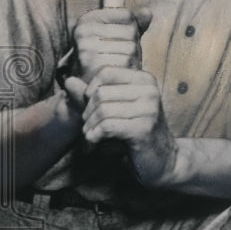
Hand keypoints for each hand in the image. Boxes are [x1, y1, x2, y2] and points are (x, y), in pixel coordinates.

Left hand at [63, 67, 177, 187]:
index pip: (106, 72)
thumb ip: (95, 94)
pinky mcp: (144, 129)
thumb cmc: (137, 130)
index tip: (91, 106)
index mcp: (145, 79)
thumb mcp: (119, 107)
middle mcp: (150, 91)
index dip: (91, 89)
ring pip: (102, 110)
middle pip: (101, 92)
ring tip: (91, 134)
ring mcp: (149, 109)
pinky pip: (107, 126)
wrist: (162, 158)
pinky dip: (94, 135)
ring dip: (89, 126)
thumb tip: (68, 81)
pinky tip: (94, 141)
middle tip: (89, 125)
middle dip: (88, 111)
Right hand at [71, 7, 152, 83]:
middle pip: (131, 32)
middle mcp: (84, 30)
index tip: (118, 41)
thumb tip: (148, 12)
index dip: (131, 29)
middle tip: (118, 57)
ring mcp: (86, 46)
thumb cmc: (107, 60)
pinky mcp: (92, 64)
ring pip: (131, 48)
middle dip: (131, 46)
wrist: (89, 89)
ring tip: (117, 66)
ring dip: (130, 60)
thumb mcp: (118, 37)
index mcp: (88, 20)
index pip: (128, 15)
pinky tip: (116, 74)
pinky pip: (126, 62)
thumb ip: (133, 23)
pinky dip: (127, 70)